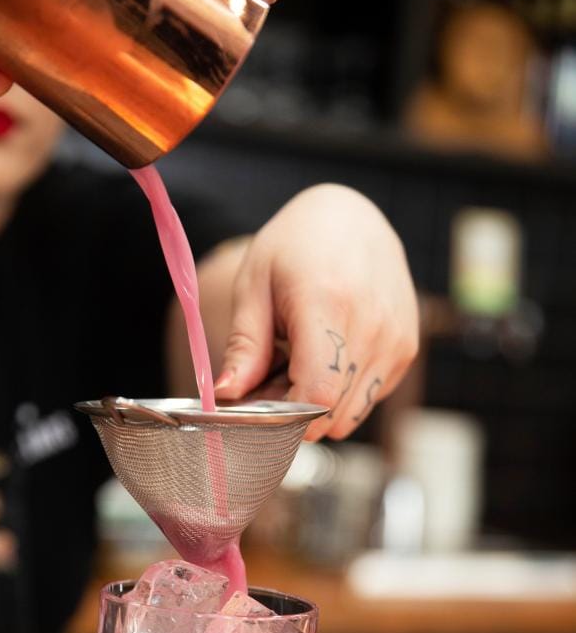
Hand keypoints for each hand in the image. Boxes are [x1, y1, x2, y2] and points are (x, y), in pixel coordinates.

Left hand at [213, 185, 418, 439]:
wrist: (351, 217)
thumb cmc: (294, 248)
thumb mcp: (254, 286)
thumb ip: (244, 347)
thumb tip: (226, 396)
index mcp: (329, 304)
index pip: (318, 393)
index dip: (286, 416)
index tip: (262, 405)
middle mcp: (373, 325)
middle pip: (334, 413)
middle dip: (298, 414)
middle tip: (273, 380)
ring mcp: (396, 338)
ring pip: (353, 415)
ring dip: (322, 405)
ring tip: (300, 365)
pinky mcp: (407, 348)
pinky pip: (369, 398)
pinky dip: (344, 392)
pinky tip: (328, 358)